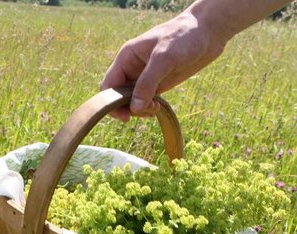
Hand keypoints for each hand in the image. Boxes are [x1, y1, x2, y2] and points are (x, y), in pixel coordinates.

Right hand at [100, 11, 226, 121]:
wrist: (207, 33)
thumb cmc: (183, 38)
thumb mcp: (164, 58)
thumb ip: (147, 83)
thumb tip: (135, 109)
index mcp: (126, 58)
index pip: (108, 85)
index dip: (111, 102)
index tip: (125, 116)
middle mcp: (131, 68)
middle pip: (118, 96)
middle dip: (128, 108)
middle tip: (146, 111)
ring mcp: (144, 77)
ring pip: (132, 101)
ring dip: (140, 110)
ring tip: (155, 108)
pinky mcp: (157, 83)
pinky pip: (145, 100)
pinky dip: (149, 108)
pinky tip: (158, 107)